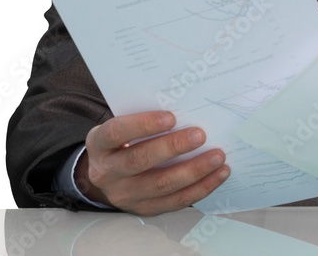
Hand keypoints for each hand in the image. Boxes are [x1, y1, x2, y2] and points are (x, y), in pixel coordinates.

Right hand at [75, 111, 229, 215]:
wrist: (109, 176)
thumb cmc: (123, 141)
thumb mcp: (122, 126)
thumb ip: (142, 119)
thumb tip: (184, 108)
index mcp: (99, 145)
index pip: (117, 133)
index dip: (143, 125)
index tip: (171, 117)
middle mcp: (107, 173)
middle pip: (141, 161)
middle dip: (173, 147)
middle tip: (200, 135)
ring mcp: (125, 196)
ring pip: (162, 185)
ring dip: (194, 170)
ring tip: (217, 156)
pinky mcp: (145, 210)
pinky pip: (176, 202)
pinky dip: (201, 188)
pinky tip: (218, 174)